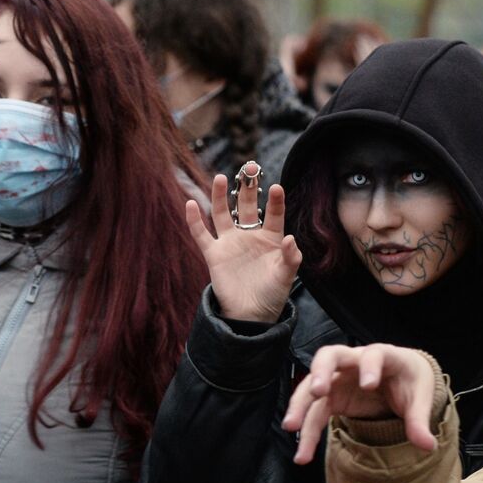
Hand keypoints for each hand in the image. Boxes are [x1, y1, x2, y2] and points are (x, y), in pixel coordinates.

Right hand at [185, 166, 301, 323]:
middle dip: (248, 189)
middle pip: (248, 207)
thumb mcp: (285, 276)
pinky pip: (201, 234)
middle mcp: (250, 236)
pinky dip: (194, 220)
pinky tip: (190, 204)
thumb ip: (290, 258)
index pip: (275, 215)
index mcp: (271, 239)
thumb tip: (291, 239)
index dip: (276, 202)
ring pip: (223, 214)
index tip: (276, 187)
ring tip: (222, 178)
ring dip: (221, 197)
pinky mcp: (214, 254)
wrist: (251, 315)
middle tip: (249, 167)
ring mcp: (230, 243)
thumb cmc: (272, 294)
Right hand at [282, 343, 437, 463]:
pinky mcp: (332, 396)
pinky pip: (314, 410)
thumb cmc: (410, 382)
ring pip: (313, 383)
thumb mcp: (420, 399)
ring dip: (301, 404)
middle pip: (330, 356)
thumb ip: (419, 421)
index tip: (368, 386)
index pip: (374, 355)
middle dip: (321, 372)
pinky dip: (307, 429)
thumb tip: (429, 446)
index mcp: (384, 356)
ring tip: (292, 427)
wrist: (401, 378)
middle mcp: (355, 362)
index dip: (370, 367)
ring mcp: (339, 377)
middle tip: (318, 393)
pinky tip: (303, 454)